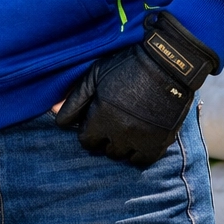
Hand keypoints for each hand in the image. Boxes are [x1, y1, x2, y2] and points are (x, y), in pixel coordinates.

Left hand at [55, 12, 217, 167]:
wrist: (169, 63)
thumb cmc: (128, 65)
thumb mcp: (96, 75)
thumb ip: (75, 99)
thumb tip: (53, 115)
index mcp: (101, 117)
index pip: (86, 141)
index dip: (91, 130)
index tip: (99, 119)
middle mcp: (119, 133)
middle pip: (105, 150)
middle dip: (107, 137)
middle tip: (116, 120)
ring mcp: (140, 139)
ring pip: (123, 155)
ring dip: (123, 144)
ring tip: (130, 126)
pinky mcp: (159, 143)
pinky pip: (142, 160)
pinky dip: (140, 151)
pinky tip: (142, 135)